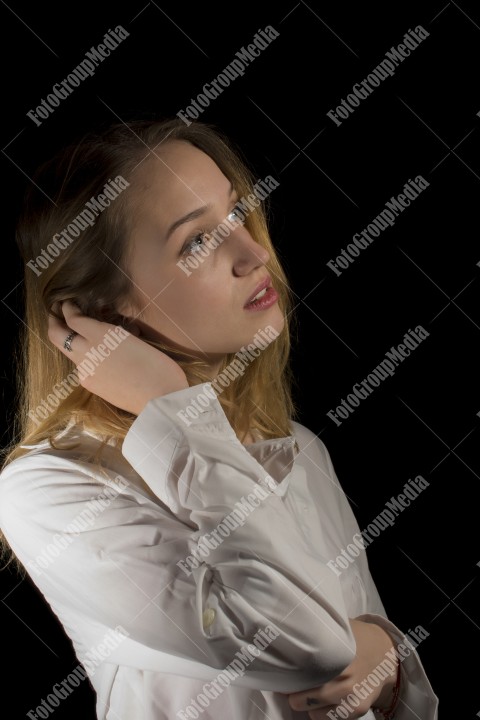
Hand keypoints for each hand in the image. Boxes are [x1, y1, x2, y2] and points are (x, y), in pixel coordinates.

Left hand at [48, 301, 188, 414]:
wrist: (159, 400)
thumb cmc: (158, 365)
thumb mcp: (136, 339)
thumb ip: (115, 332)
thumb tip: (107, 327)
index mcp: (101, 334)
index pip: (73, 318)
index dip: (67, 308)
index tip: (68, 303)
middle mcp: (86, 351)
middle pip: (56, 334)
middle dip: (54, 322)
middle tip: (56, 314)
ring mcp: (85, 370)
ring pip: (68, 351)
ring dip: (70, 341)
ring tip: (82, 336)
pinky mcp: (89, 385)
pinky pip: (82, 366)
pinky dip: (86, 358)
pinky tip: (101, 359)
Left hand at [284, 619, 397, 718]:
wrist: (385, 654)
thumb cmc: (355, 639)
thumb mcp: (336, 630)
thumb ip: (315, 634)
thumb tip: (287, 635)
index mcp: (334, 654)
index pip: (299, 673)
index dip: (286, 675)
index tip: (281, 673)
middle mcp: (342, 678)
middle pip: (300, 697)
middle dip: (293, 691)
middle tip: (293, 682)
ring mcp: (351, 696)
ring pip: (311, 711)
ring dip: (306, 703)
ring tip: (309, 689)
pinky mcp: (357, 709)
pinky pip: (325, 718)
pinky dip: (320, 711)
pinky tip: (323, 699)